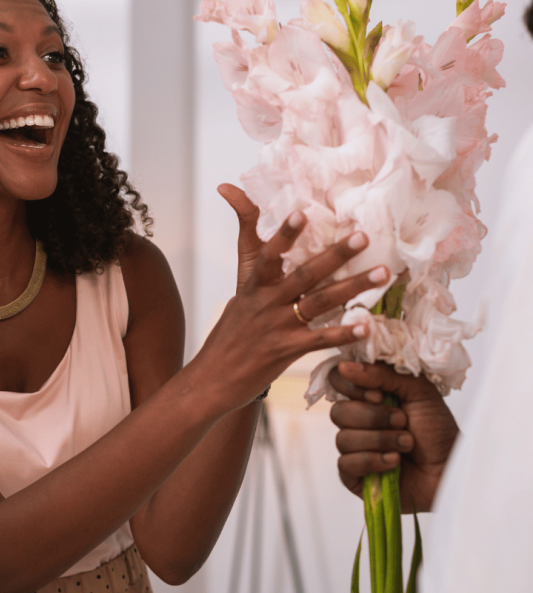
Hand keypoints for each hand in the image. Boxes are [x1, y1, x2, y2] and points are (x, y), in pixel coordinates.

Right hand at [196, 186, 389, 409]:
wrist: (211, 379)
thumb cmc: (228, 338)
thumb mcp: (238, 300)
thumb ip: (257, 277)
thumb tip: (268, 259)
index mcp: (253, 287)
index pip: (269, 255)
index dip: (285, 234)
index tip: (302, 213)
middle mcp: (266, 303)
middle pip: (306, 274)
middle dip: (336, 254)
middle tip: (363, 236)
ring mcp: (278, 327)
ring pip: (321, 302)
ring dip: (354, 286)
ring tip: (382, 273)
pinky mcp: (287, 351)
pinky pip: (321, 339)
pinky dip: (344, 333)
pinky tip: (367, 326)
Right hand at [329, 361, 458, 511]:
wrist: (451, 471)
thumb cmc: (438, 431)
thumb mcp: (419, 391)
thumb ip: (384, 374)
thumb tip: (346, 366)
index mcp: (367, 395)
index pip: (337, 381)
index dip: (353, 387)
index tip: (380, 396)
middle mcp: (356, 419)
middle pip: (338, 412)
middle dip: (374, 418)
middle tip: (402, 421)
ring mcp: (353, 448)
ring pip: (343, 438)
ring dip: (380, 440)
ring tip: (406, 444)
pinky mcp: (353, 475)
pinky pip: (346, 464)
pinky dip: (373, 461)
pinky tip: (394, 462)